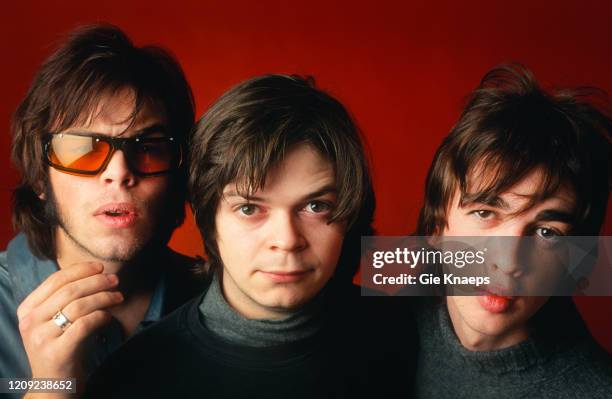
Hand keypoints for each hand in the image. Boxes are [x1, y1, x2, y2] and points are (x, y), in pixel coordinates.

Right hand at [17, 262, 123, 385]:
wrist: (53, 386)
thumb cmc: (60, 347)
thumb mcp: (53, 321)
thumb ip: (65, 299)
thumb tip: (96, 273)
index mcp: (27, 309)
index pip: (55, 280)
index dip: (81, 270)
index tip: (101, 267)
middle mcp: (30, 322)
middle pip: (70, 290)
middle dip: (97, 282)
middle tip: (115, 280)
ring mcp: (41, 338)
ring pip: (79, 306)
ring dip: (104, 297)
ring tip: (118, 297)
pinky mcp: (57, 352)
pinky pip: (84, 325)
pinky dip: (101, 316)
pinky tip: (109, 316)